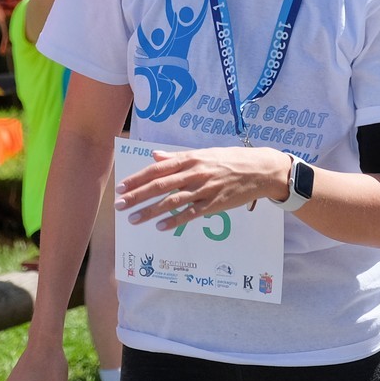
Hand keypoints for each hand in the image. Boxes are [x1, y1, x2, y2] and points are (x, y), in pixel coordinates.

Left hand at [113, 146, 285, 227]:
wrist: (260, 169)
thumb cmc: (230, 160)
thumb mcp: (203, 153)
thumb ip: (177, 157)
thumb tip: (154, 156)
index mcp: (190, 159)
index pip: (157, 169)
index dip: (137, 179)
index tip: (121, 187)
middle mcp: (195, 173)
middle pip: (160, 185)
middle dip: (137, 196)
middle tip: (120, 205)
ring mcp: (204, 189)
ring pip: (172, 201)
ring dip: (151, 211)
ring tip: (134, 219)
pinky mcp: (215, 204)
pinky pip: (191, 213)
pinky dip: (175, 220)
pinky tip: (160, 227)